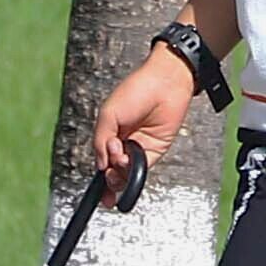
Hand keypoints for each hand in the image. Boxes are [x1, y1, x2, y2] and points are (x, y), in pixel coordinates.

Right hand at [93, 47, 195, 176]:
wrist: (165, 84)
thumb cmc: (136, 90)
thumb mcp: (108, 114)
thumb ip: (100, 141)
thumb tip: (101, 166)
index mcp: (111, 133)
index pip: (103, 160)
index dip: (101, 172)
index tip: (100, 181)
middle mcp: (125, 143)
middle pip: (114, 170)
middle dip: (110, 173)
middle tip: (111, 161)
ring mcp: (140, 147)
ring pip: (127, 173)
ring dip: (121, 171)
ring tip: (120, 155)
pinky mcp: (156, 150)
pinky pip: (143, 167)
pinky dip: (135, 168)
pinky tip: (129, 157)